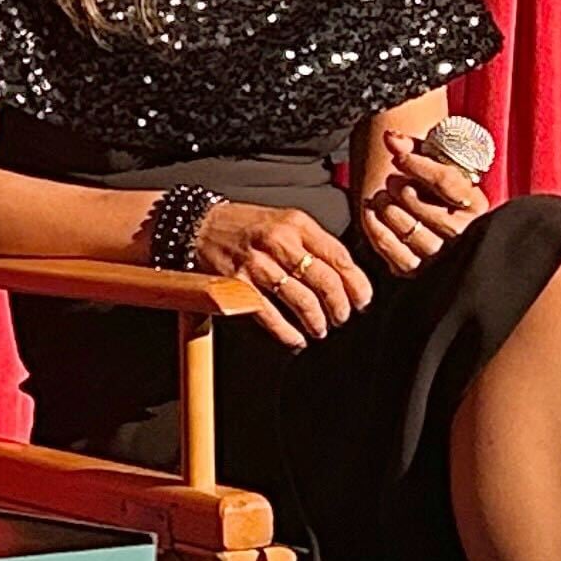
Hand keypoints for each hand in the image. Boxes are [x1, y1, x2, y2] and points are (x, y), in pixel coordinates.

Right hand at [196, 201, 368, 346]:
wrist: (198, 225)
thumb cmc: (246, 226)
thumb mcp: (284, 221)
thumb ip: (312, 243)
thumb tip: (345, 277)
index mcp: (296, 224)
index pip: (338, 256)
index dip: (356, 283)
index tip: (362, 299)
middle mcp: (279, 242)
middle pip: (324, 280)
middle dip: (339, 306)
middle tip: (342, 317)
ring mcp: (257, 264)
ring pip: (301, 299)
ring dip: (316, 320)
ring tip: (320, 328)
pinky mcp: (237, 284)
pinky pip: (269, 314)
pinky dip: (286, 332)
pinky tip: (296, 339)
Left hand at [355, 134, 487, 274]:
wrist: (430, 217)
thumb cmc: (433, 189)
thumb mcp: (432, 165)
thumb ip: (413, 148)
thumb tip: (390, 137)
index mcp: (475, 203)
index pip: (447, 182)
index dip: (420, 166)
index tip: (400, 157)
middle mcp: (465, 233)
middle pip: (428, 210)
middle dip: (402, 190)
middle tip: (391, 182)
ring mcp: (444, 256)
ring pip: (412, 233)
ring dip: (388, 210)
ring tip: (381, 198)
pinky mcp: (421, 272)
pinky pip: (397, 257)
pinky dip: (378, 233)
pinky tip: (371, 215)